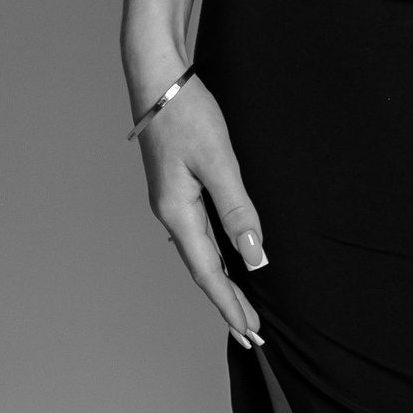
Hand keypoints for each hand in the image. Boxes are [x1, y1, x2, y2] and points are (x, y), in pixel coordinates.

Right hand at [134, 73, 267, 348]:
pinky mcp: (177, 187)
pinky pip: (199, 235)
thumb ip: (238, 210)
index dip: (229, 304)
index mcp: (177, 212)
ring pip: (200, 254)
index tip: (249, 332)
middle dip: (227, 303)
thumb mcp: (218, 161)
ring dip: (222, 283)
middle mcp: (170, 213)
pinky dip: (216, 257)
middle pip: (202, 270)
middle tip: (251, 334)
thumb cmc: (188, 114)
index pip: (208, 273)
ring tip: (242, 308)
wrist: (158, 78)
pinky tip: (226, 261)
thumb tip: (254, 257)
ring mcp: (171, 201)